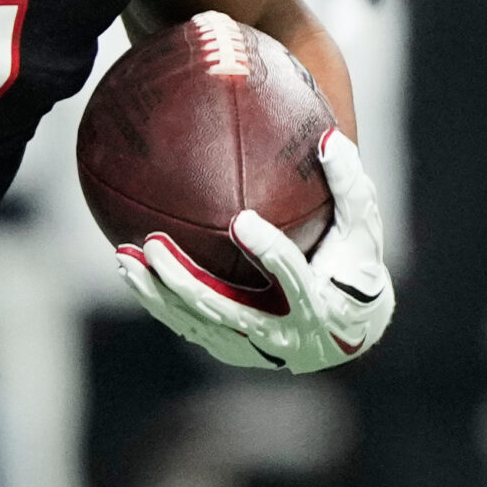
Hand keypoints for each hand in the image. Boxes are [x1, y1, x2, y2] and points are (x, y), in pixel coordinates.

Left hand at [118, 129, 393, 371]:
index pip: (293, 277)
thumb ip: (350, 186)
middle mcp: (285, 335)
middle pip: (228, 311)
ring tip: (123, 257)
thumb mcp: (362, 228)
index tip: (241, 220)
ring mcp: (254, 347)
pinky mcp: (232, 349)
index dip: (268, 251)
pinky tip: (129, 270)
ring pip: (198, 322)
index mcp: (322, 304)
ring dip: (157, 292)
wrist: (348, 330)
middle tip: (154, 243)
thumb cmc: (354, 265)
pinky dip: (157, 300)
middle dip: (186, 281)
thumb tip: (330, 137)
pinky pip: (188, 325)